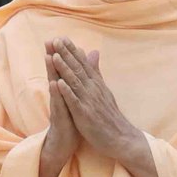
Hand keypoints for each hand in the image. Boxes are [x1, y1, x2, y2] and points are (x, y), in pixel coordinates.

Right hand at [43, 40, 79, 168]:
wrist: (64, 145)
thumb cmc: (70, 123)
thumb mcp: (74, 102)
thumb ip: (75, 86)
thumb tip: (77, 77)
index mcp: (65, 93)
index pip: (63, 71)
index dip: (63, 55)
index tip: (63, 37)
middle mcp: (59, 97)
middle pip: (55, 73)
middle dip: (53, 57)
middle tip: (50, 39)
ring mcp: (58, 107)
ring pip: (54, 86)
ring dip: (51, 71)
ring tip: (49, 56)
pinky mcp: (58, 118)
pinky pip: (57, 105)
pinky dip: (56, 94)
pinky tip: (54, 83)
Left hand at [49, 38, 141, 161]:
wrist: (121, 138)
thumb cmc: (110, 116)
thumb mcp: (103, 90)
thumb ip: (96, 72)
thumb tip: (93, 53)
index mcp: (96, 84)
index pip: (83, 64)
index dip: (72, 50)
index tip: (62, 37)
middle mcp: (93, 90)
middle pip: (78, 69)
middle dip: (66, 54)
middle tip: (55, 39)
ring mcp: (89, 102)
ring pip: (75, 82)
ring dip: (64, 68)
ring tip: (54, 55)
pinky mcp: (85, 115)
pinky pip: (74, 102)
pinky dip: (67, 92)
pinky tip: (58, 83)